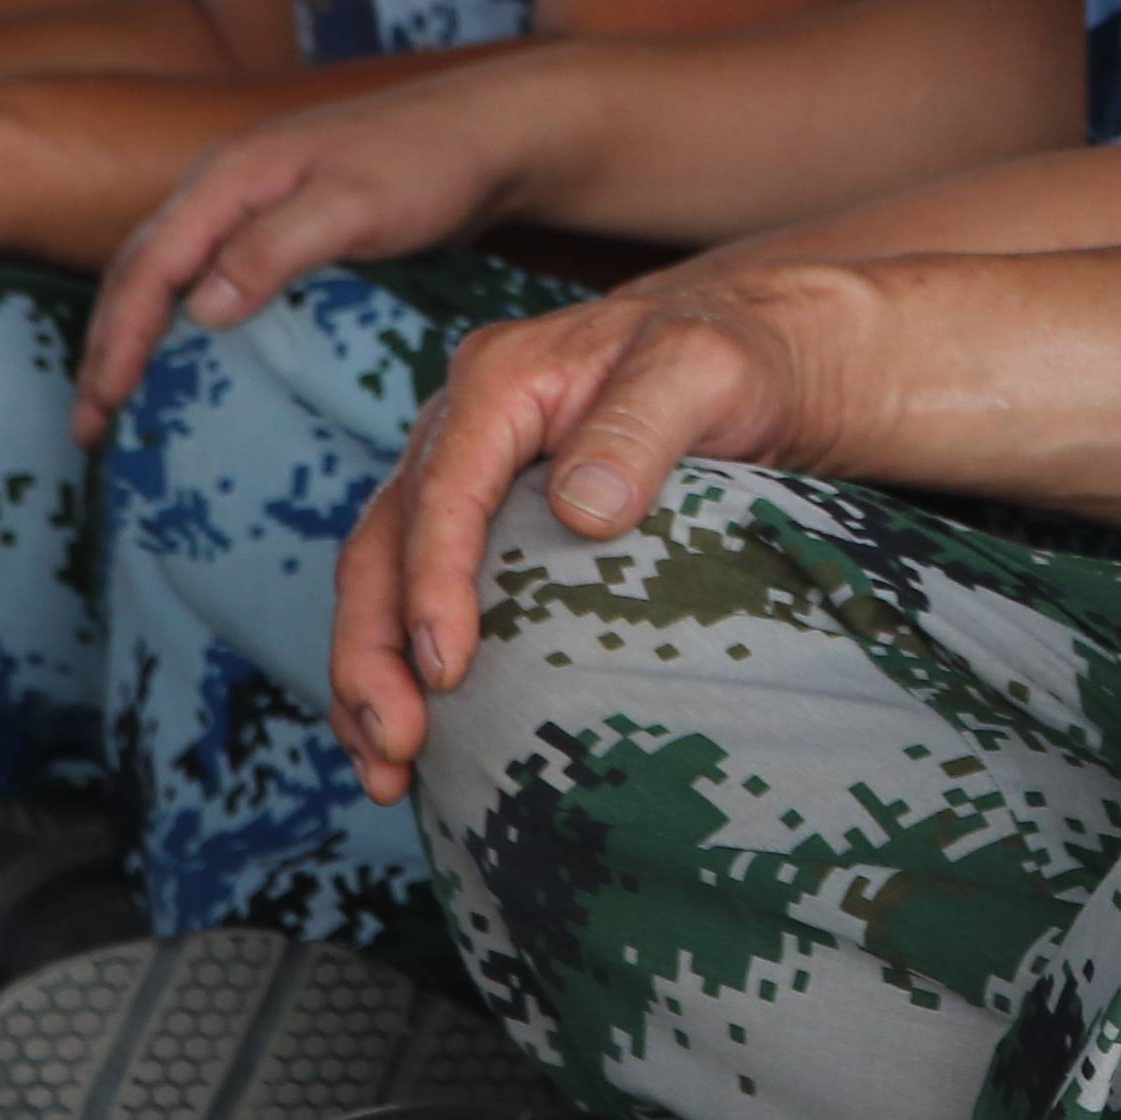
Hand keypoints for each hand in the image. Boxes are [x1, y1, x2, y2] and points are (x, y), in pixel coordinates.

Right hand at [82, 73, 554, 442]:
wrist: (493, 131)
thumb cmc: (430, 162)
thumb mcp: (355, 206)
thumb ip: (274, 249)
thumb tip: (196, 308)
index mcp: (229, 177)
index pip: (148, 268)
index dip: (117, 340)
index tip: (100, 407)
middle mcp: (226, 185)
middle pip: (139, 270)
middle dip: (105, 346)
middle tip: (88, 425)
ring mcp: (252, 202)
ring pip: (166, 272)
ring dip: (133, 335)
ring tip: (116, 403)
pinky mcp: (282, 223)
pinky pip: (206, 275)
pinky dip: (178, 322)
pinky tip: (188, 362)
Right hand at [323, 271, 846, 808]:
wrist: (750, 349)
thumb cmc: (732, 355)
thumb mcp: (707, 370)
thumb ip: (645, 426)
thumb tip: (583, 509)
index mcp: (501, 381)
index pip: (444, 491)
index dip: (434, 584)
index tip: (447, 670)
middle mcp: (461, 427)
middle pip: (384, 543)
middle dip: (374, 651)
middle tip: (396, 746)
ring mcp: (462, 476)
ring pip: (381, 578)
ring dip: (370, 675)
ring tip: (385, 770)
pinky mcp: (480, 524)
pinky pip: (416, 592)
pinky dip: (402, 666)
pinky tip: (417, 742)